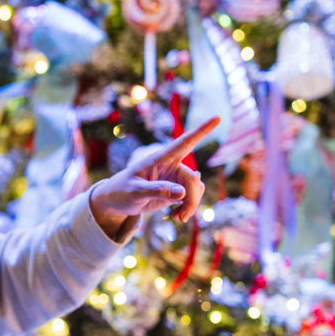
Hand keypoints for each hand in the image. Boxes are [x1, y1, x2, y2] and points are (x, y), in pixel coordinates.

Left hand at [89, 117, 219, 238]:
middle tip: (182, 218)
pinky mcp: (176, 191)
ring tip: (178, 218)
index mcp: (161, 158)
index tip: (217, 118)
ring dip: (191, 205)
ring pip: (196, 189)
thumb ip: (156, 191)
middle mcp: (171, 165)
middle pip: (192, 179)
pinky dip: (188, 208)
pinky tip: (177, 216)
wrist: (117, 201)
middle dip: (191, 200)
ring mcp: (175, 178)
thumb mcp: (135, 191)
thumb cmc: (122, 190)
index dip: (202, 130)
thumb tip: (181, 193)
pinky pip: (192, 197)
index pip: (184, 142)